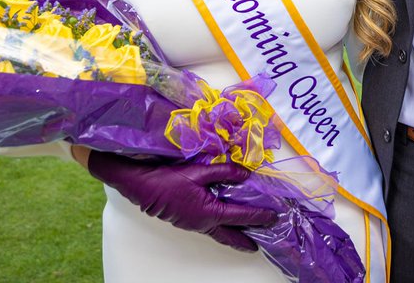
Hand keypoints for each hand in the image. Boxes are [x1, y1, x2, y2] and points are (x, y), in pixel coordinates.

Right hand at [85, 150, 276, 250]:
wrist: (140, 185)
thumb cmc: (168, 179)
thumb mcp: (199, 171)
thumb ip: (225, 172)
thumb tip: (246, 173)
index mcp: (208, 213)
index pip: (240, 216)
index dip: (258, 216)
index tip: (272, 216)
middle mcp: (203, 223)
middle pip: (230, 236)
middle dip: (246, 240)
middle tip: (260, 242)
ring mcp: (193, 224)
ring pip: (219, 233)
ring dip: (234, 235)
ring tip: (246, 237)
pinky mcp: (186, 220)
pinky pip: (209, 228)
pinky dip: (221, 228)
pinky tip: (223, 223)